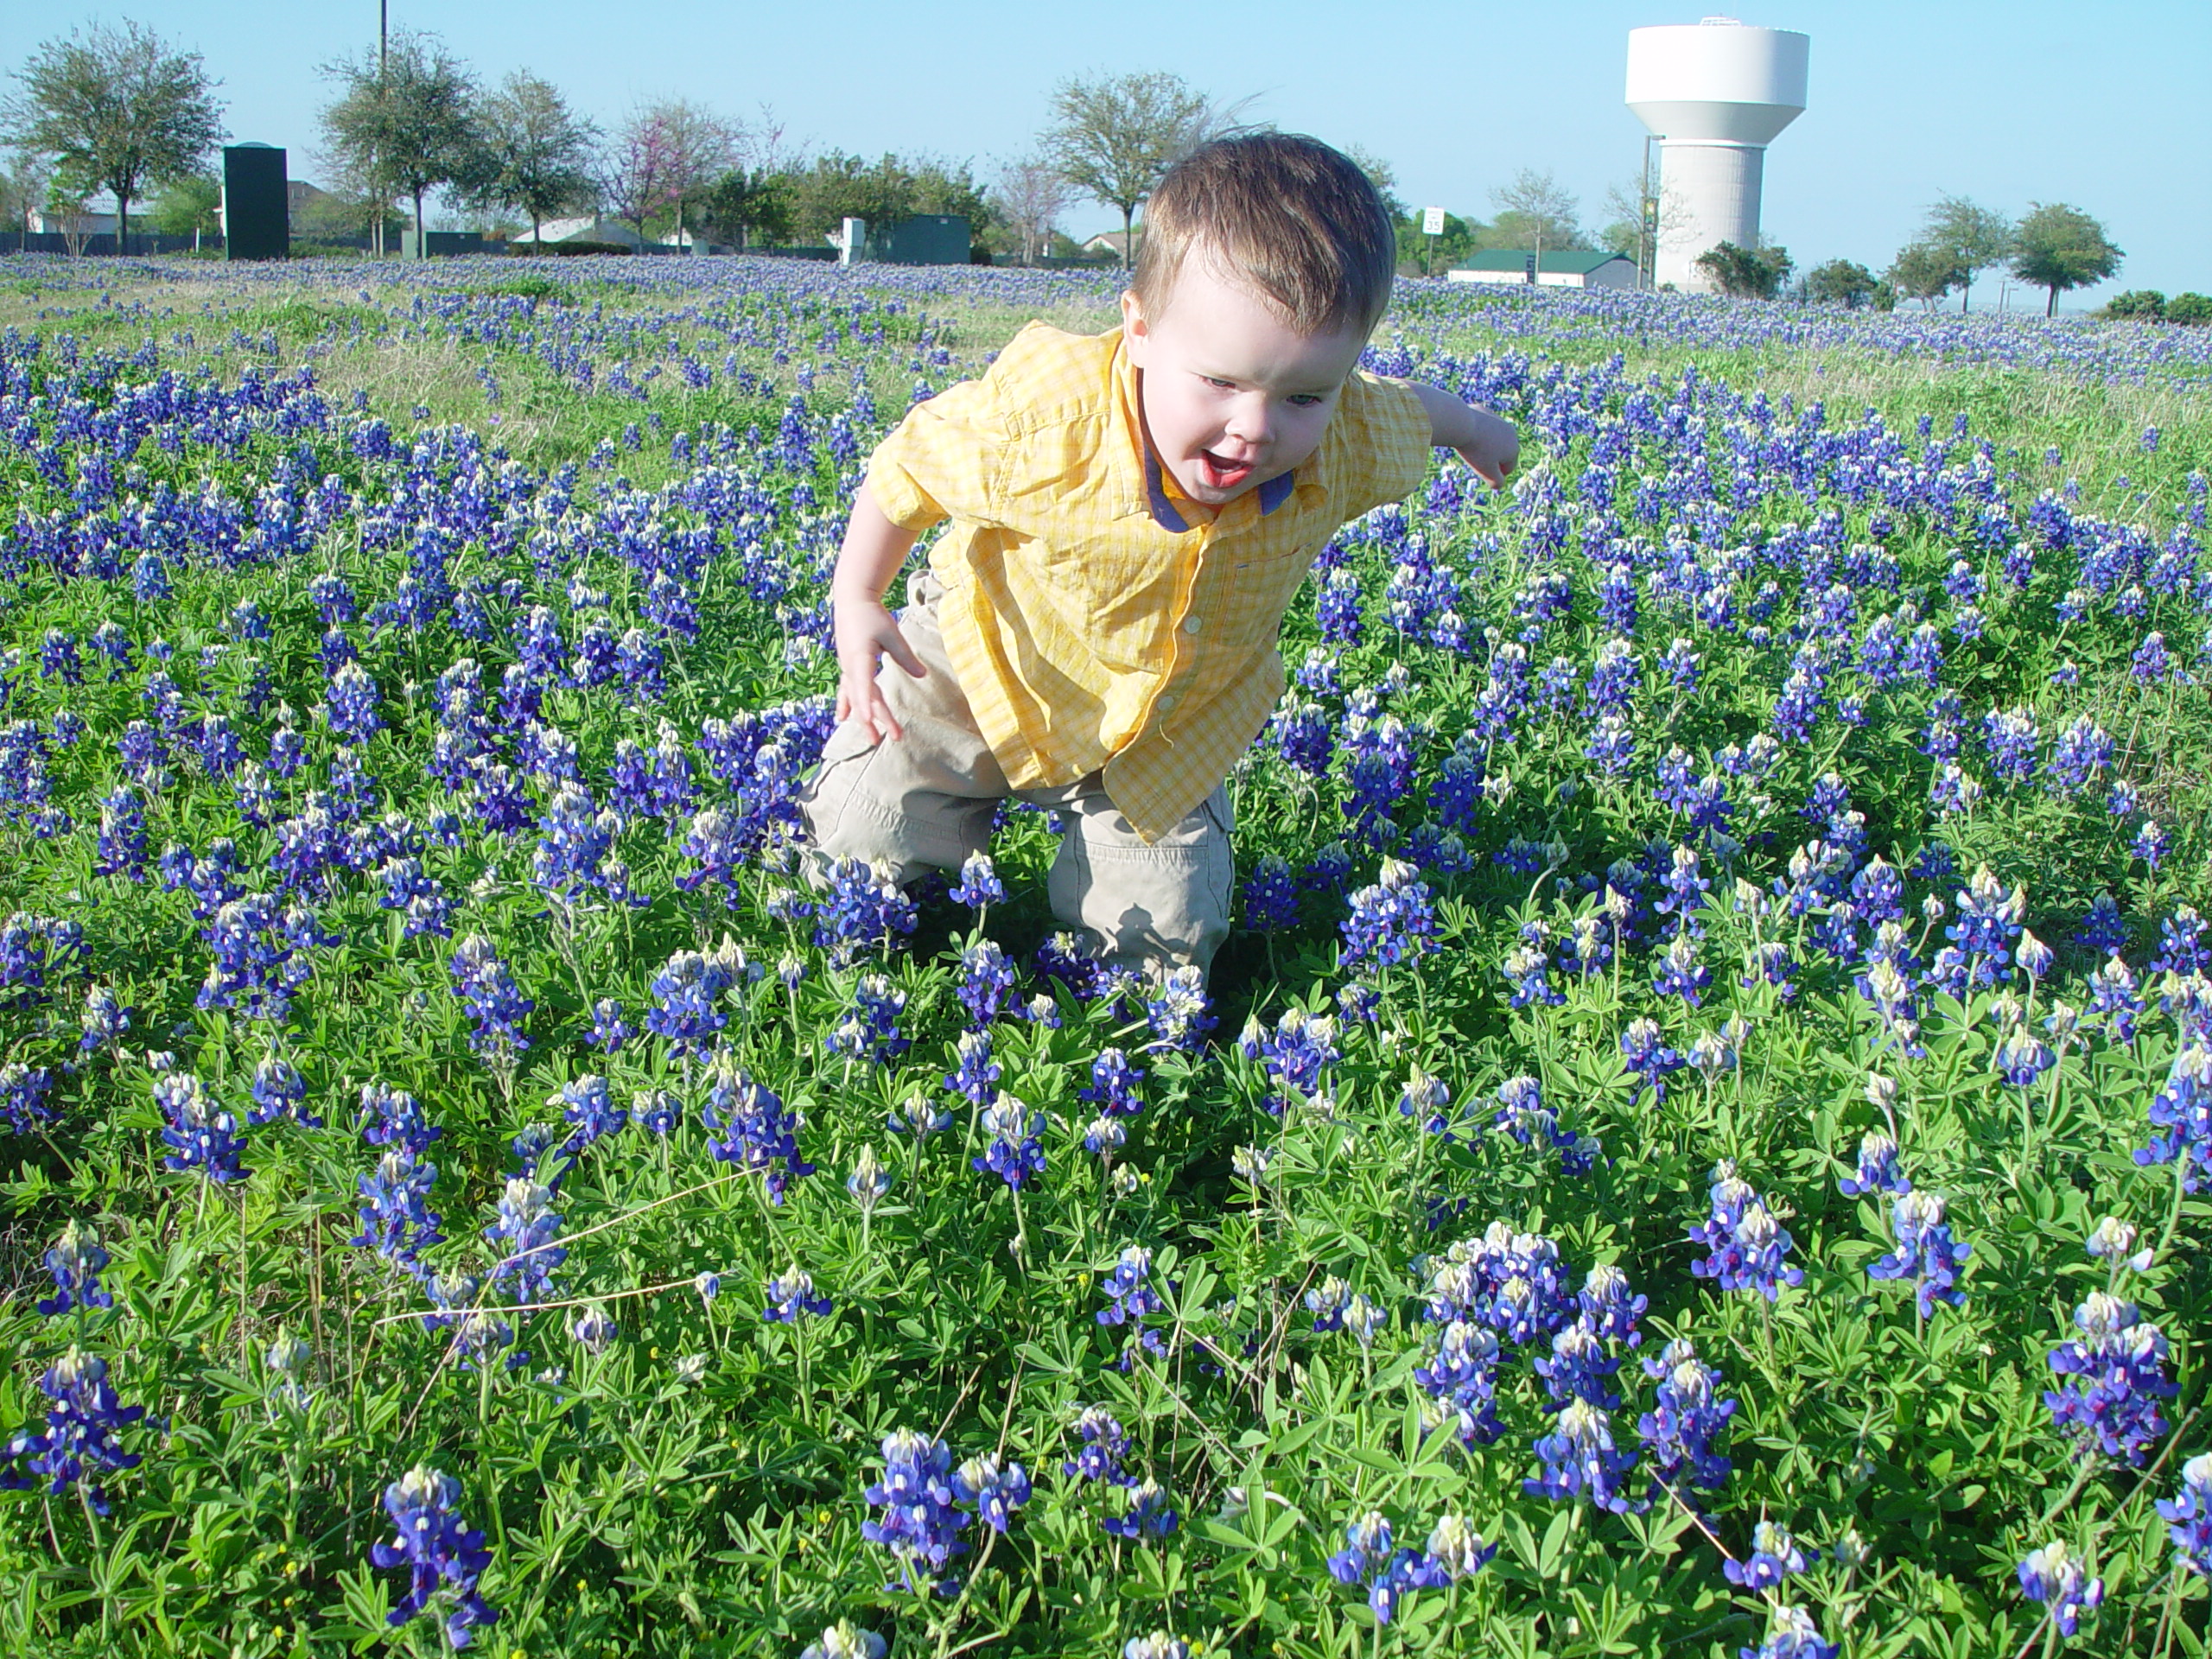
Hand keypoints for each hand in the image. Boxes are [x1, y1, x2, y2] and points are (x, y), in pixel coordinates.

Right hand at [831, 592, 926, 743]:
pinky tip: (843, 718)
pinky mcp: (848, 667)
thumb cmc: (872, 615)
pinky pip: (847, 690)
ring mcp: (848, 668)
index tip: (870, 720)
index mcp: (860, 658)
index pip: (864, 686)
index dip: (866, 704)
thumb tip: (922, 675)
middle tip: (895, 737)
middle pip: (865, 697)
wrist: (852, 602)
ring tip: (873, 739)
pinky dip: (847, 704)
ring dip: (865, 718)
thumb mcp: (891, 633)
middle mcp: (851, 667)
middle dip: (879, 718)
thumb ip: (905, 655)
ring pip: (856, 698)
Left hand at [1453, 407, 1519, 487]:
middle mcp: (1511, 433)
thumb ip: (1496, 482)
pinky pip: (1481, 427)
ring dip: (1483, 445)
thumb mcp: (1487, 472)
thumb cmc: (1475, 451)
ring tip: (1470, 448)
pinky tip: (1466, 434)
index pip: (1508, 468)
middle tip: (1475, 459)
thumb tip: (1499, 484)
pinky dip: (1475, 432)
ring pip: (1492, 438)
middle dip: (1490, 458)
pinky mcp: (1485, 412)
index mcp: (1514, 448)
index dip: (1495, 474)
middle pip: (1501, 452)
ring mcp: (1499, 420)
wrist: (1462, 424)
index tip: (1481, 471)